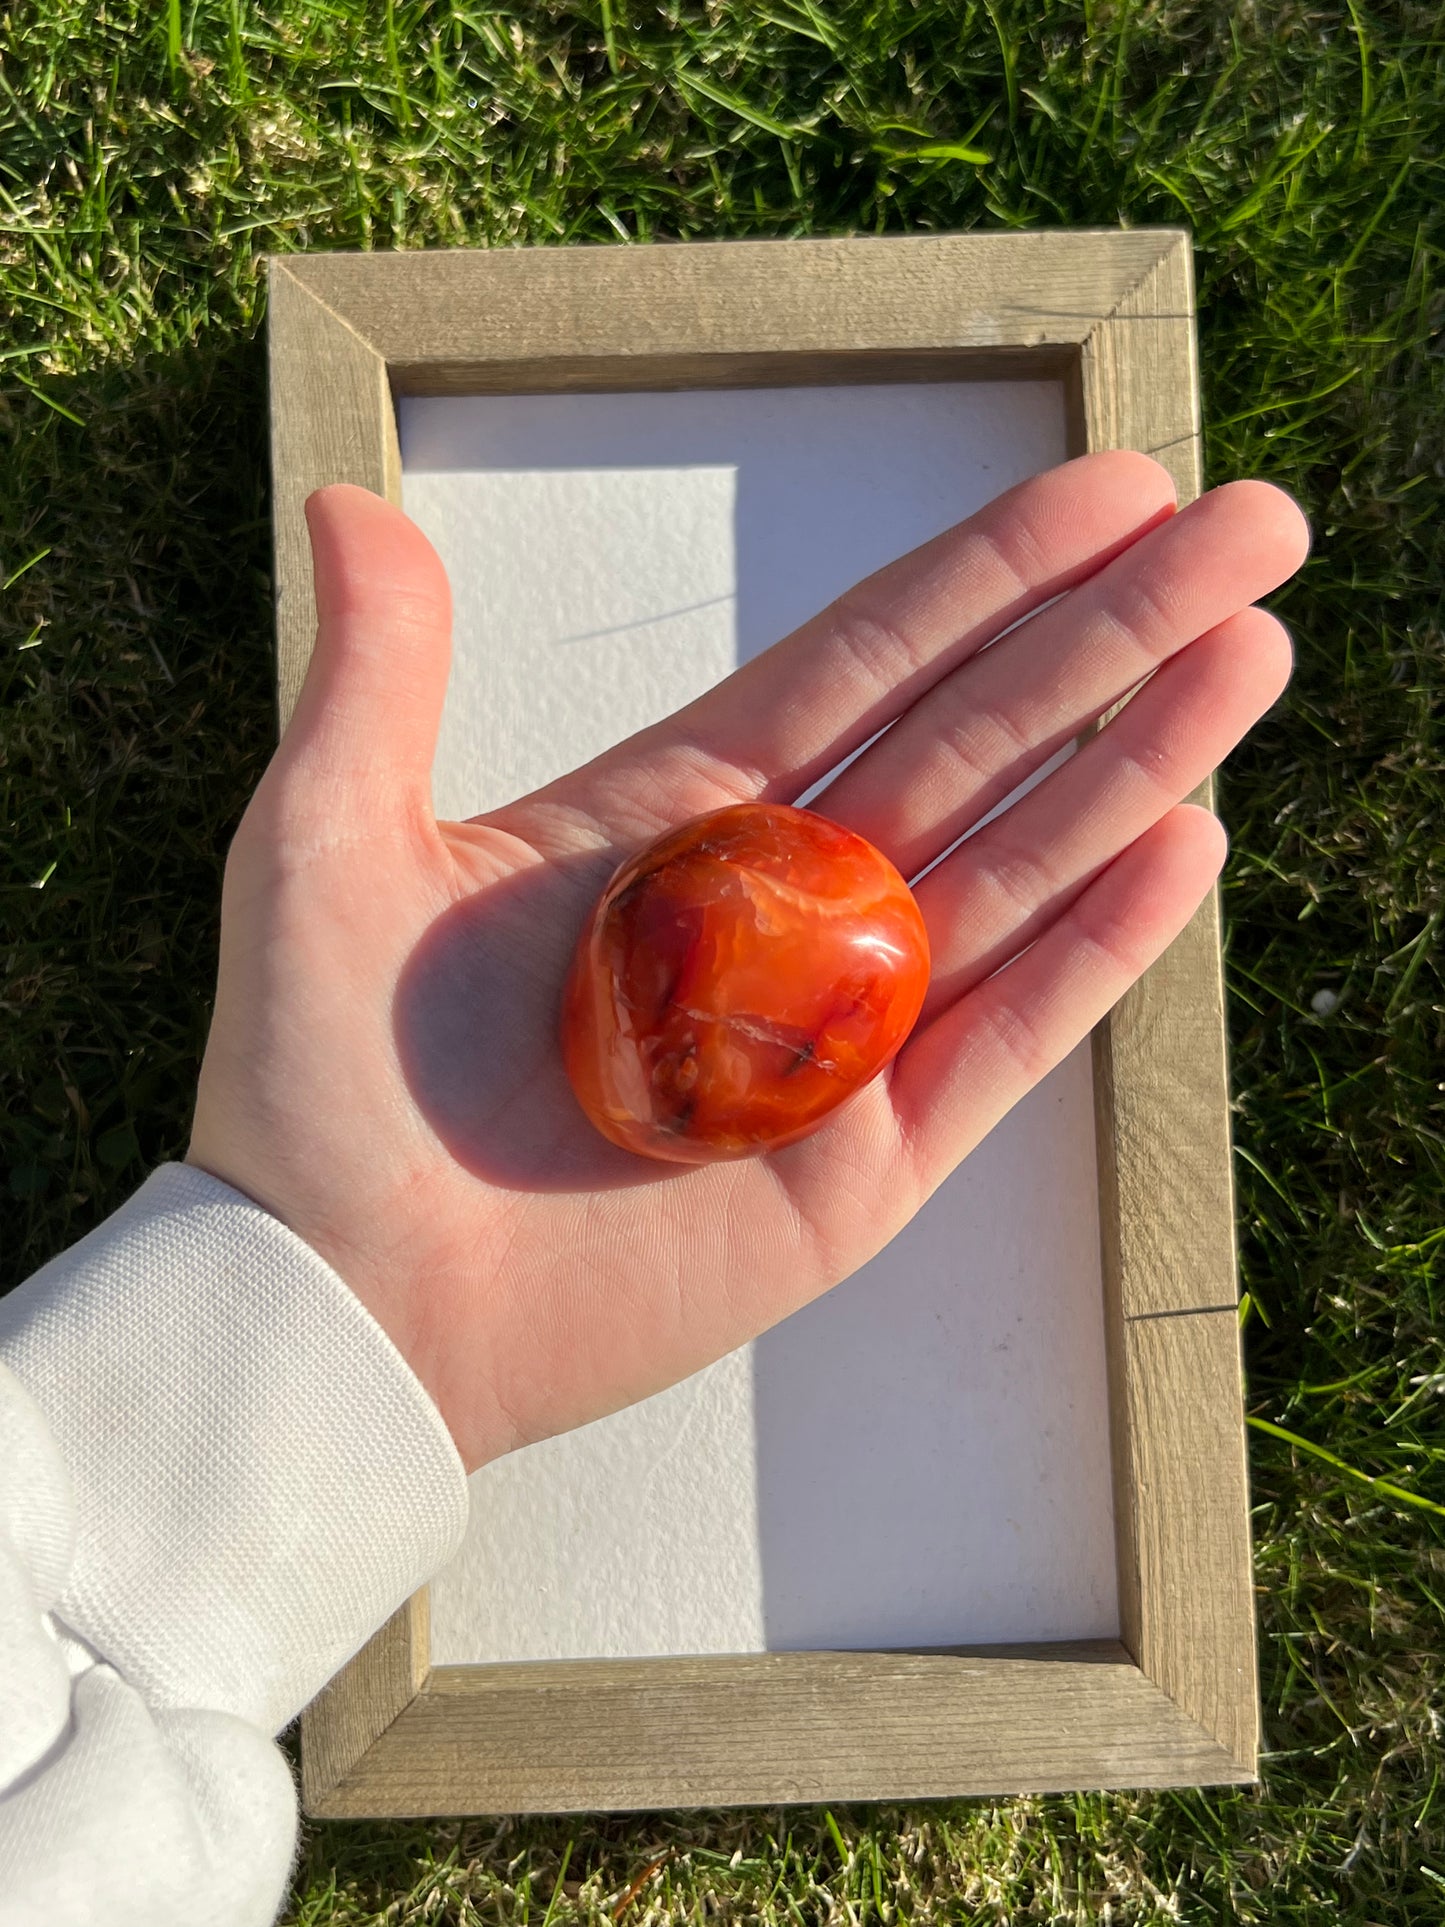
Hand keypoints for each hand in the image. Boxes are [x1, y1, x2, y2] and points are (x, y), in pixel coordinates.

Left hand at [187, 454, 1307, 1471]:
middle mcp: (775, 909)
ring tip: (1253, 654)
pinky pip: (1003, 1038)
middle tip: (1249, 529)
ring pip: (1018, 869)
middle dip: (1114, 632)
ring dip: (1138, 760)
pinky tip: (1182, 843)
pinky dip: (1095, 948)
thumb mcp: (324, 849)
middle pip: (977, 739)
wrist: (345, 1310)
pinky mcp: (864, 1161)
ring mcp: (834, 1035)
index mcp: (671, 819)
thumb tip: (352, 506)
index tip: (1110, 486)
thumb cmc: (316, 1086)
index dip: (990, 574)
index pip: (866, 663)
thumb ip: (377, 675)